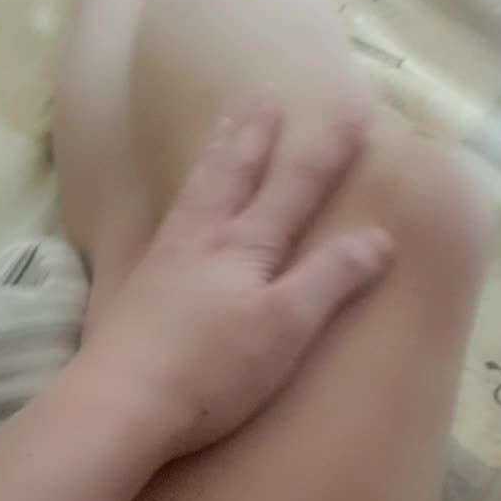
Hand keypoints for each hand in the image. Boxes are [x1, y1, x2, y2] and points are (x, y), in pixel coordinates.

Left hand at [85, 103, 392, 456]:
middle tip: (263, 98)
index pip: (295, 185)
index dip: (325, 150)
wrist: (121, 402)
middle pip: (233, 174)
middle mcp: (201, 240)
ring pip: (194, 193)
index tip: (351, 111)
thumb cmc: (213, 368)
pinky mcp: (135, 292)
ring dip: (213, 157)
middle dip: (255, 136)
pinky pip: (161, 226)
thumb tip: (379, 235)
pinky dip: (173, 204)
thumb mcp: (287, 326)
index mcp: (245, 245)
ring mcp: (162, 262)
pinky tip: (167, 212)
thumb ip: (330, 278)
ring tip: (220, 131)